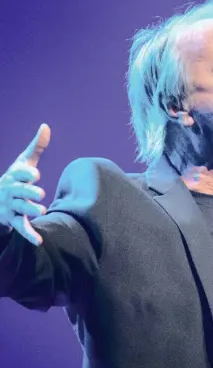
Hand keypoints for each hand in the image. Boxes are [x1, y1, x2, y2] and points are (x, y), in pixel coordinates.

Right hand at [0, 124, 50, 244]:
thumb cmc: (15, 178)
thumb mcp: (23, 162)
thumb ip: (36, 147)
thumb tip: (46, 126)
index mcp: (15, 175)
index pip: (20, 173)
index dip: (27, 174)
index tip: (36, 175)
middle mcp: (11, 190)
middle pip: (20, 191)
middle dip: (28, 192)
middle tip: (41, 193)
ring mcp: (11, 206)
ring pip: (20, 208)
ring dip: (30, 210)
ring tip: (41, 211)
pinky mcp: (13, 219)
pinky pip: (21, 228)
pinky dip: (29, 234)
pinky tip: (39, 241)